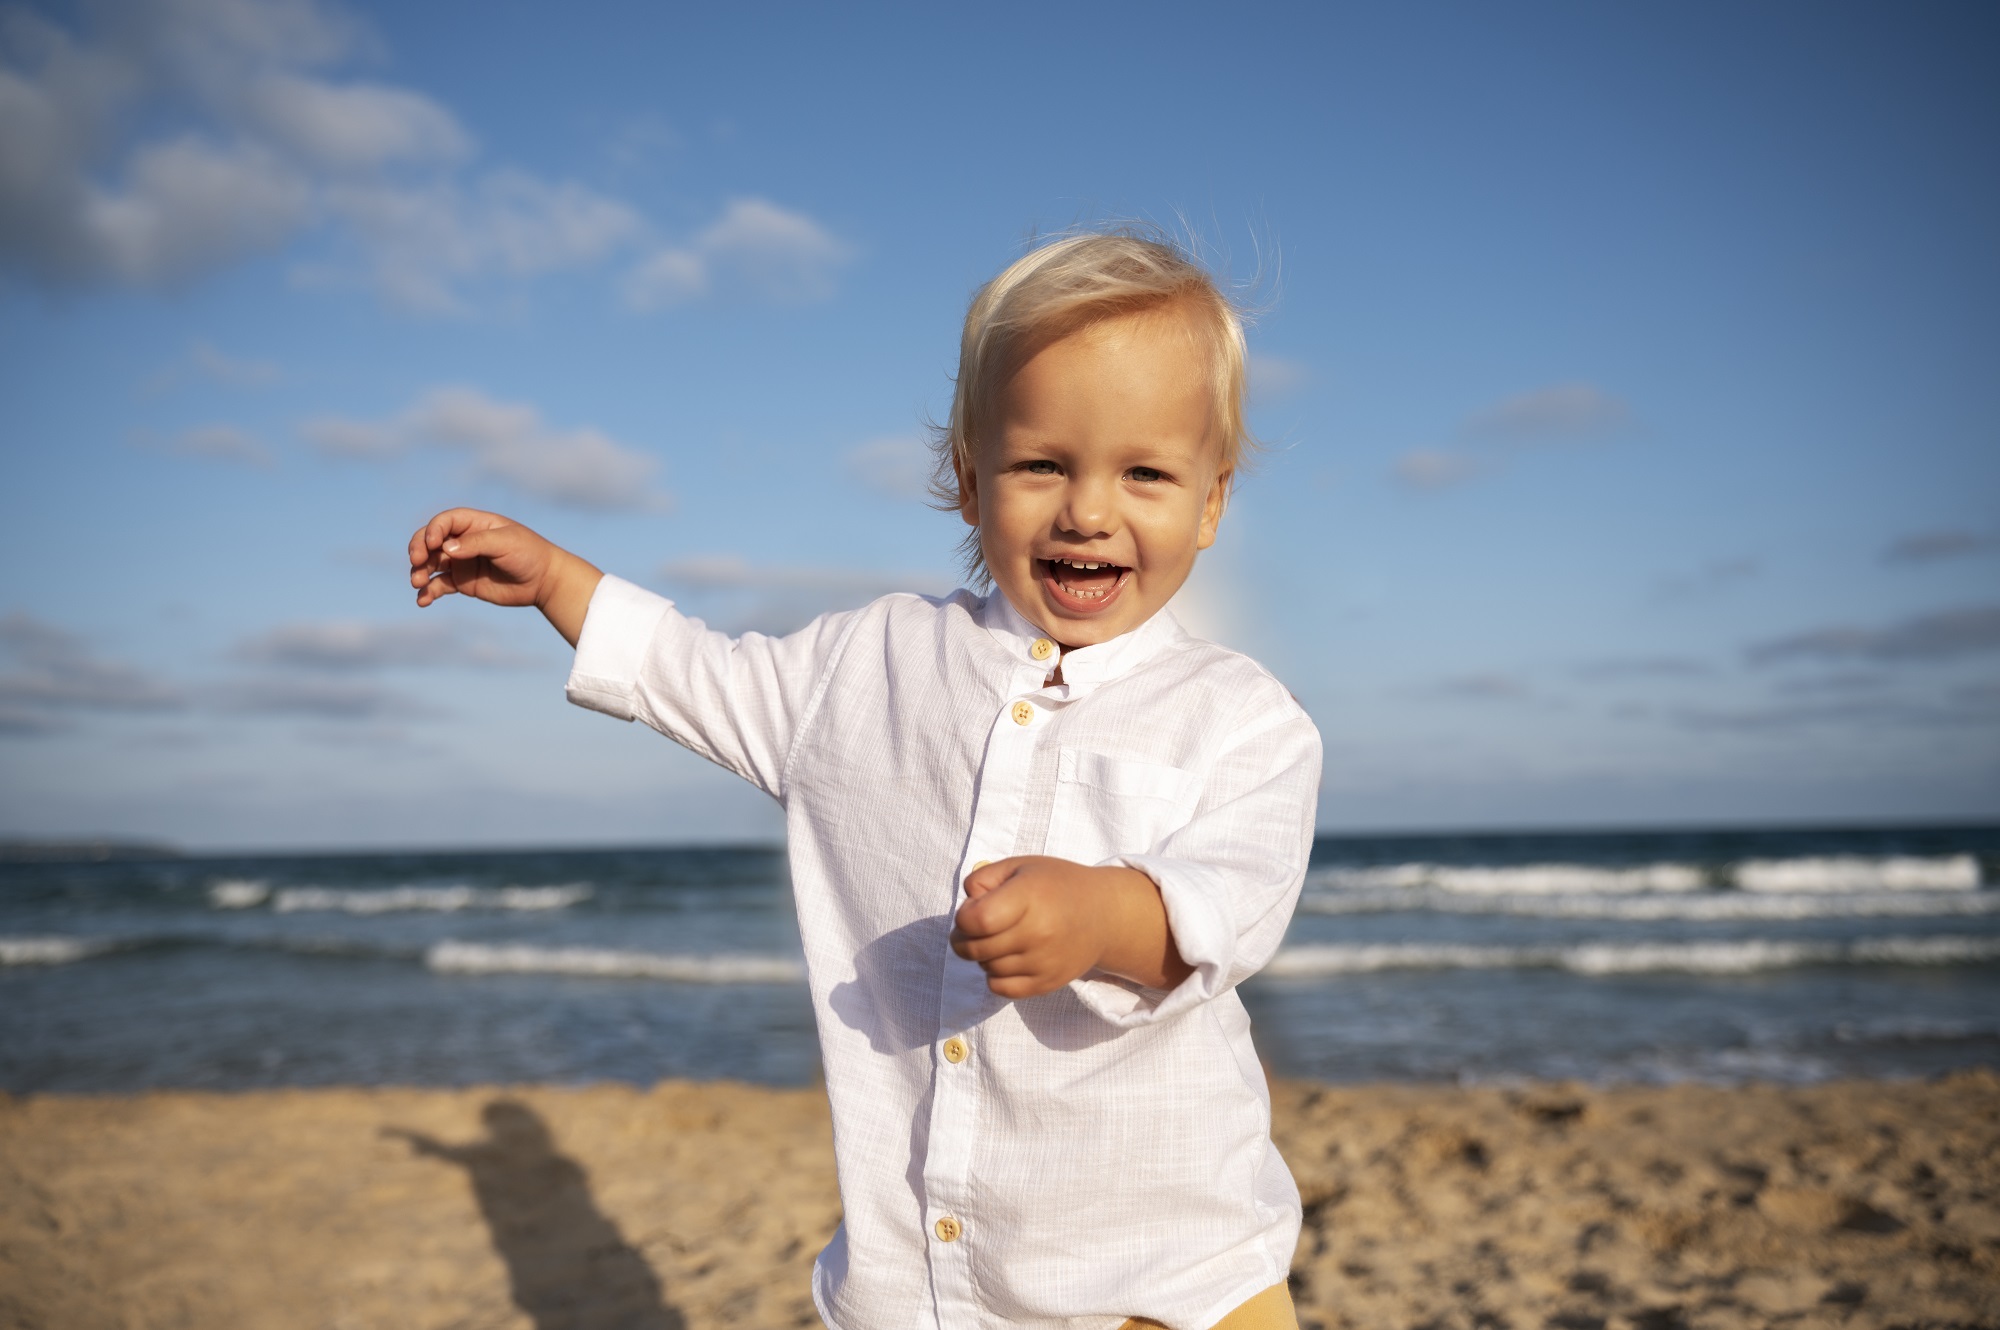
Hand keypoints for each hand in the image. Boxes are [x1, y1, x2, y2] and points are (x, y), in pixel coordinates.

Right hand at [407, 508, 601, 644]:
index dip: (433, 530)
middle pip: (430, 541)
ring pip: (430, 564)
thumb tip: (445, 548)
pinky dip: (428, 592)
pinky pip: (438, 586)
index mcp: (474, 524)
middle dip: (418, 549)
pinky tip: (423, 601)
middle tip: (416, 562)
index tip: (433, 544)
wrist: (544, 581)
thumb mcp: (506, 543)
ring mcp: (461, 562)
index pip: (444, 522)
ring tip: (417, 583)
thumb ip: (476, 544)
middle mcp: (463, 541)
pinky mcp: (463, 583)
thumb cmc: (529, 554)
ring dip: (419, 571)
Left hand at [948, 856, 1191, 998]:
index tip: (973, 910)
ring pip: (987, 968)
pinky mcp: (1047, 983)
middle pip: (976, 948)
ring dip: (982, 955)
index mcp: (1030, 896)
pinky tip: (1007, 958)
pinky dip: (995, 976)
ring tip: (999, 938)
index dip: (963, 917)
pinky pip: (1001, 988)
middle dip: (964, 937)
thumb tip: (967, 904)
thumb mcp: (1020, 866)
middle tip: (976, 927)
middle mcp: (1038, 932)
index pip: (976, 920)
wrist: (1103, 916)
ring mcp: (1044, 961)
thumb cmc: (1055, 885)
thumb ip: (983, 878)